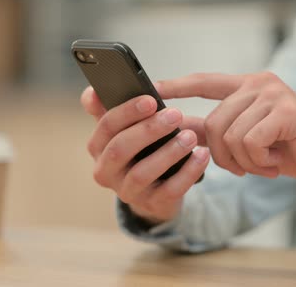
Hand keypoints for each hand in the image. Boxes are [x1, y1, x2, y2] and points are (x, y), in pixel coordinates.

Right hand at [80, 86, 209, 223]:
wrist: (154, 190)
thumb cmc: (138, 149)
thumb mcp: (122, 128)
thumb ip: (107, 108)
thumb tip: (93, 92)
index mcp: (97, 147)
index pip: (106, 126)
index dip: (127, 111)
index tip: (151, 99)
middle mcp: (105, 171)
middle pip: (120, 149)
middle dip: (148, 130)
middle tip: (175, 114)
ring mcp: (127, 191)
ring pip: (142, 173)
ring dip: (168, 152)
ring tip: (190, 136)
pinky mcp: (152, 204)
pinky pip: (170, 190)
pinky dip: (188, 172)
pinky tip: (202, 155)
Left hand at [156, 72, 295, 196]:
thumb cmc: (290, 148)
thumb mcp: (246, 138)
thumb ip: (214, 130)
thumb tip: (178, 127)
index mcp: (247, 86)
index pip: (205, 81)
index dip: (177, 86)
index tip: (153, 87)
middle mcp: (258, 84)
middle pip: (213, 123)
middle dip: (222, 155)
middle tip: (244, 168)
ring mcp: (273, 95)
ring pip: (229, 135)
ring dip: (244, 162)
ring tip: (264, 164)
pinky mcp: (285, 111)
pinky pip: (249, 142)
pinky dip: (258, 161)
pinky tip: (274, 162)